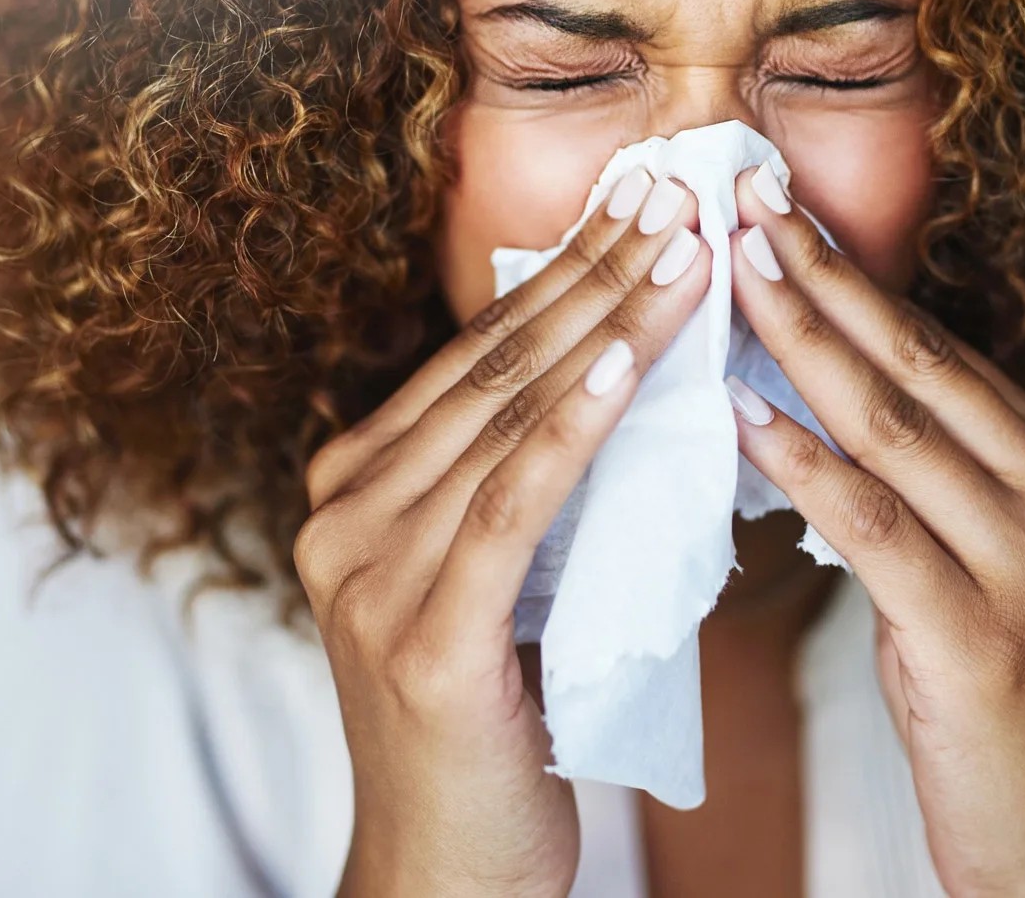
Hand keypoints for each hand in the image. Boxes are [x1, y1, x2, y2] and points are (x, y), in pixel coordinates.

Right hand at [299, 170, 712, 897]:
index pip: (473, 358)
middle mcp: (341, 517)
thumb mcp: (492, 584)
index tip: (642, 203)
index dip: (560, 272)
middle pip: (488, 369)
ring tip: (683, 254)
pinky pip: (512, 504)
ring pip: (505, 418)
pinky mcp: (422, 636)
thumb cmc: (485, 731)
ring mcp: (370, 574)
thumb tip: (613, 373)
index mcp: (351, 492)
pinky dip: (574, 427)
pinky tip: (629, 365)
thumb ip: (516, 488)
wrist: (444, 878)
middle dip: (592, 272)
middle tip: (675, 194)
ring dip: (606, 325)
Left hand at [725, 166, 1024, 897]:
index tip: (780, 210)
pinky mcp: (982, 637)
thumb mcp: (986, 572)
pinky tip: (742, 413)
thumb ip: (931, 482)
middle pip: (924, 366)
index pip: (948, 355)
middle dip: (826, 275)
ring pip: (896, 427)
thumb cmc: (1006, 714)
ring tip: (730, 268)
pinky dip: (804, 461)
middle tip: (745, 196)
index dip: (858, 278)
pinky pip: (876, 525)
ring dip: (803, 339)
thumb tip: (820, 390)